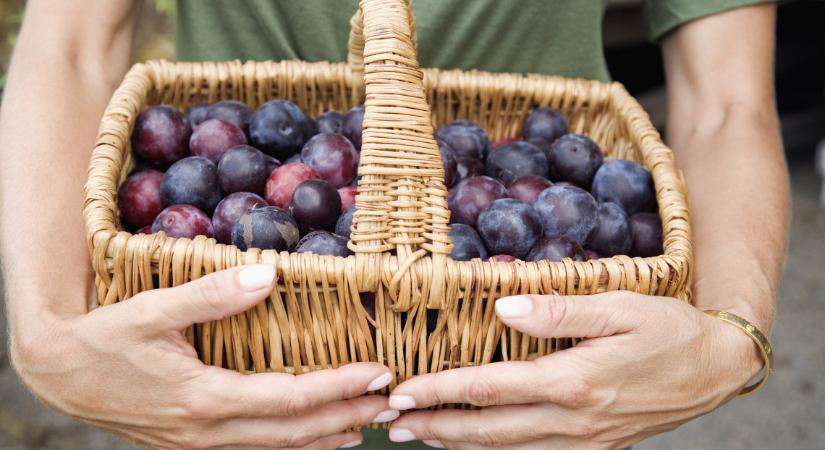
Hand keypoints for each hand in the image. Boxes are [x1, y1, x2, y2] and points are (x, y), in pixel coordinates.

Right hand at [10, 265, 397, 448]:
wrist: (57, 374)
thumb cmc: (104, 339)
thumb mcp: (153, 310)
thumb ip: (211, 295)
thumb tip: (269, 276)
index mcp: (204, 399)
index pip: (291, 399)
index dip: (339, 387)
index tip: (377, 372)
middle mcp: (207, 431)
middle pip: (294, 433)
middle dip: (346, 418)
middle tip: (387, 402)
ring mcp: (200, 444)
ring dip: (325, 438)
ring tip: (365, 425)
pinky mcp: (193, 443)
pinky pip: (255, 449)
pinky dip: (292, 444)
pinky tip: (311, 436)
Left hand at [387, 292, 762, 448]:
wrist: (716, 369)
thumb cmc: (668, 330)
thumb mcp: (619, 307)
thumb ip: (559, 311)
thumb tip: (501, 308)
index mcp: (573, 381)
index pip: (490, 388)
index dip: (441, 390)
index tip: (402, 393)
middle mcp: (572, 419)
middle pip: (487, 429)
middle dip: (435, 427)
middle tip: (391, 424)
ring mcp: (583, 440)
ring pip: (506, 449)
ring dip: (458, 444)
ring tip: (420, 437)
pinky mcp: (593, 448)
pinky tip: (475, 446)